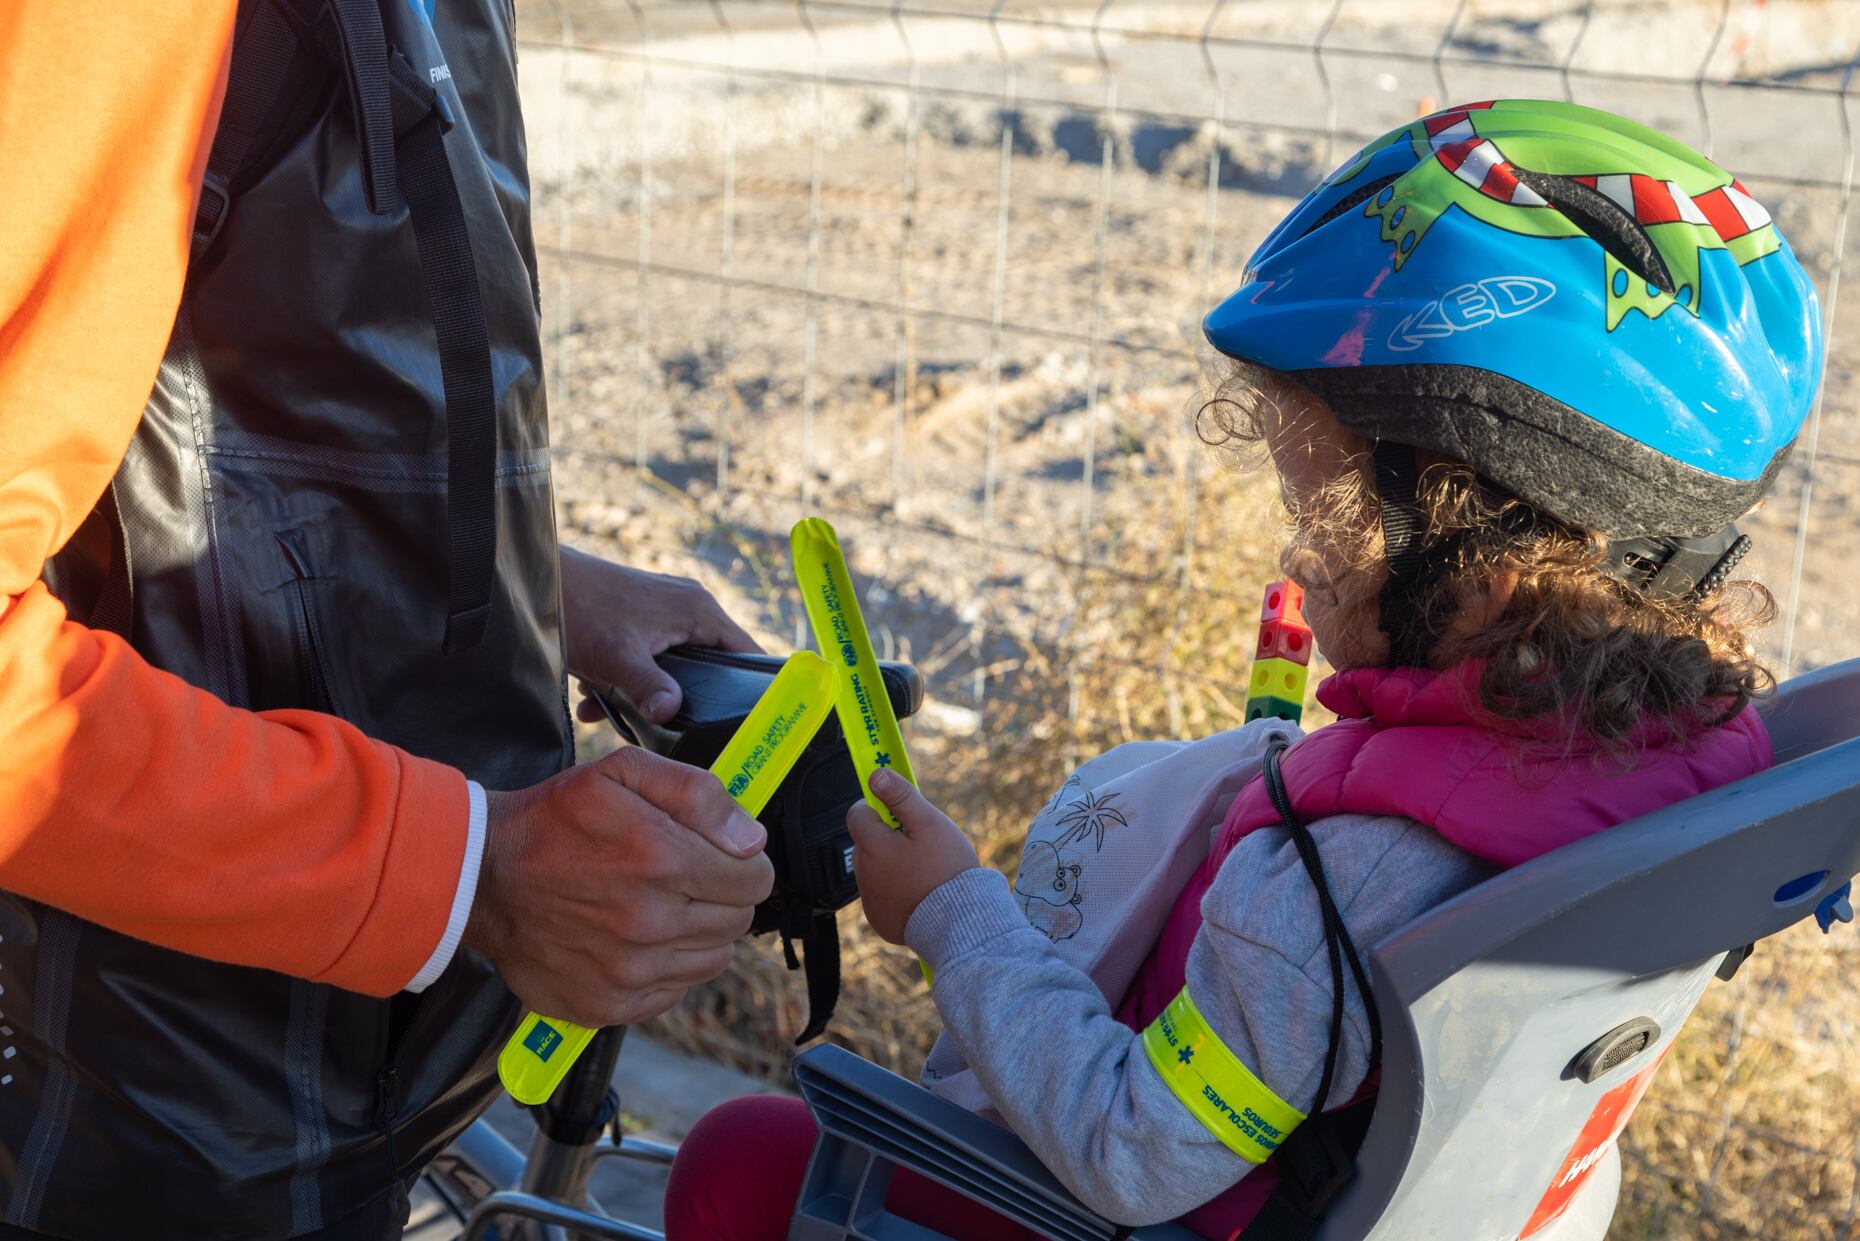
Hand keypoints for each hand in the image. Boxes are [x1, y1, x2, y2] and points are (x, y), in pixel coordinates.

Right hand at [463, 748, 775, 1027]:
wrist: (480, 878)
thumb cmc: (554, 819)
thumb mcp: (621, 772)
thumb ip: (696, 793)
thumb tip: (751, 839)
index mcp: (662, 860)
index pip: (756, 880)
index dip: (745, 863)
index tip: (723, 857)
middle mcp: (651, 922)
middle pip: (738, 921)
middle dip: (723, 895)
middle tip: (685, 878)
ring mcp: (630, 971)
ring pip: (714, 959)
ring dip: (700, 933)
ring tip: (661, 907)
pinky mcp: (608, 1005)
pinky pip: (674, 992)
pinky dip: (667, 968)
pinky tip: (635, 940)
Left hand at [560, 547, 760, 725]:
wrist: (536, 581)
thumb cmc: (581, 609)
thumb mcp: (617, 657)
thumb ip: (649, 687)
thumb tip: (671, 713)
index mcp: (699, 610)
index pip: (749, 653)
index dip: (753, 689)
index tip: (745, 723)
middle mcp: (689, 606)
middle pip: (711, 665)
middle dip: (687, 699)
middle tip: (674, 728)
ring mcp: (664, 610)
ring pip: (674, 665)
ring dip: (646, 692)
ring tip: (616, 710)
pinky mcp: (640, 618)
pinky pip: (648, 657)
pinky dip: (626, 680)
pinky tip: (594, 699)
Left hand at [847, 769, 980, 944]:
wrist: (960, 923)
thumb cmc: (946, 870)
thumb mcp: (930, 824)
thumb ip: (901, 797)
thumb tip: (876, 775)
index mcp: (873, 847)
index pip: (857, 814)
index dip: (877, 808)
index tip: (899, 813)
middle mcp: (864, 874)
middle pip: (866, 843)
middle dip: (887, 838)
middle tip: (920, 844)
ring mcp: (870, 901)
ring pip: (874, 869)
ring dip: (891, 864)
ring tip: (924, 871)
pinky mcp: (879, 920)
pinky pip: (881, 896)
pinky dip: (895, 891)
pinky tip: (920, 893)